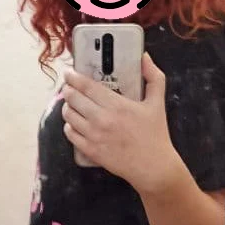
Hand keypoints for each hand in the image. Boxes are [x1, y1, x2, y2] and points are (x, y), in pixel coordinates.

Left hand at [61, 52, 179, 192]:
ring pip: (69, 115)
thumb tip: (145, 57)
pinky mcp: (90, 150)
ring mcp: (94, 136)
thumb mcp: (158, 102)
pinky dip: (69, 125)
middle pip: (73, 98)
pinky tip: (74, 122)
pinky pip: (70, 134)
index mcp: (117, 105)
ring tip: (72, 104)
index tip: (69, 72)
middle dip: (68, 90)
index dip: (73, 77)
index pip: (86, 86)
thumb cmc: (156, 135)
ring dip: (67, 106)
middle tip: (69, 87)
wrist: (153, 167)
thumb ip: (153, 77)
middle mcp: (102, 119)